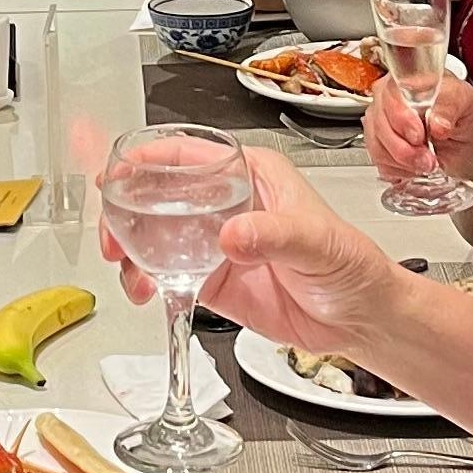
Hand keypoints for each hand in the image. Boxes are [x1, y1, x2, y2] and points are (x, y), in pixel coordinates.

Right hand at [109, 144, 398, 359]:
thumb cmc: (351, 265)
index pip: (189, 154)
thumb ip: (274, 235)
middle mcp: (225, 202)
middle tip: (112, 232)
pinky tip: (145, 290)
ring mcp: (212, 241)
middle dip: (124, 208)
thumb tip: (232, 236)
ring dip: (128, 248)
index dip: (147, 159)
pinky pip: (163, 273)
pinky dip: (144, 280)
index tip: (119, 173)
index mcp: (250, 174)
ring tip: (125, 268)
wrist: (360, 319)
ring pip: (152, 234)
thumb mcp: (316, 241)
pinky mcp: (209, 278)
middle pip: (157, 193)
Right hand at [364, 67, 472, 186]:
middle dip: (404, 148)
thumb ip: (452, 106)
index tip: (418, 136)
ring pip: (377, 146)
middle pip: (379, 124)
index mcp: (406, 81)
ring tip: (427, 163)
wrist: (467, 137)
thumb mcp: (468, 102)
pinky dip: (401, 170)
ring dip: (404, 162)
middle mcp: (387, 100)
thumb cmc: (464, 113)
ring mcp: (380, 124)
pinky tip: (417, 167)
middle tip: (428, 158)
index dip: (401, 118)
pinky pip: (381, 162)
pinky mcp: (381, 147)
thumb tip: (437, 123)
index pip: (389, 95)